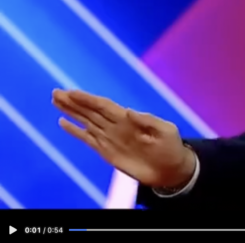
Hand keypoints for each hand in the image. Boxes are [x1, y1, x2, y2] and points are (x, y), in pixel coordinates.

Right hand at [52, 89, 195, 189]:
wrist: (170, 170)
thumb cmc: (171, 148)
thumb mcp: (166, 131)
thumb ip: (148, 121)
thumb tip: (129, 111)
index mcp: (129, 119)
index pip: (103, 105)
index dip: (87, 99)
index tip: (72, 92)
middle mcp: (116, 126)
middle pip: (90, 110)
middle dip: (73, 102)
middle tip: (56, 92)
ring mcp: (110, 138)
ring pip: (85, 121)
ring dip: (70, 111)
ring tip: (56, 101)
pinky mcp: (106, 152)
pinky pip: (86, 139)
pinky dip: (74, 131)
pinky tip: (63, 122)